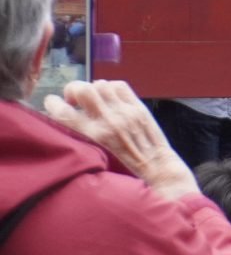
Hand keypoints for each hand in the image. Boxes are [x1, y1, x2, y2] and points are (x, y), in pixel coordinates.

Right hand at [43, 81, 196, 200]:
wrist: (154, 168)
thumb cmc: (120, 170)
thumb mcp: (91, 157)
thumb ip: (78, 139)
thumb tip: (62, 122)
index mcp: (92, 137)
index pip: (63, 112)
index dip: (52, 103)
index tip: (52, 103)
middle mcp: (107, 121)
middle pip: (83, 90)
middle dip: (73, 90)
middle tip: (73, 99)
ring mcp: (124, 112)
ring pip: (101, 85)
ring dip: (93, 89)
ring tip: (93, 99)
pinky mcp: (138, 107)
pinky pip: (120, 86)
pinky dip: (111, 88)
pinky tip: (109, 98)